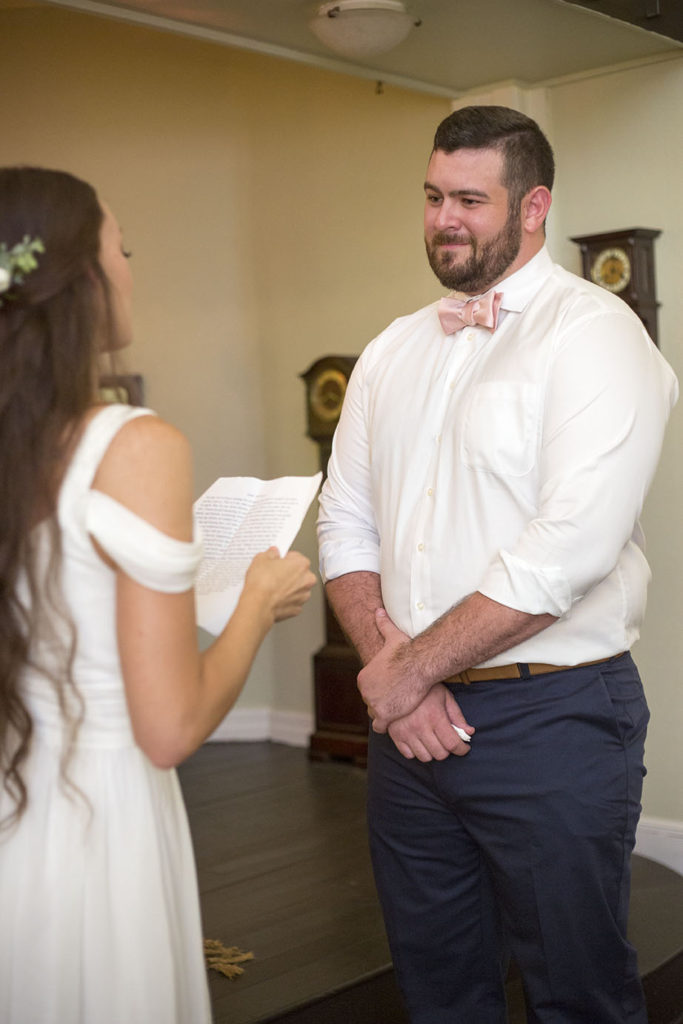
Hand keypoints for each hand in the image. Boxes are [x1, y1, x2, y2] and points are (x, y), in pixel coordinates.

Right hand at [245, 548, 315, 621]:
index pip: (295, 556)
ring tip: (272, 587)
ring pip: (297, 588)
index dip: (284, 558)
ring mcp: (303, 596)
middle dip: (288, 573)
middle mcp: (307, 580)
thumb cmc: (262, 583)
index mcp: (302, 564)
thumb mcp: (261, 559)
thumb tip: (273, 553)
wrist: (258, 604)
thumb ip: (270, 553)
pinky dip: (285, 600)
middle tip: (273, 574)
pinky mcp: (296, 609)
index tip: (277, 561)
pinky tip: (274, 598)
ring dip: (288, 587)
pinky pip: (292, 601)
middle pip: (299, 573)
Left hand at [357, 609, 427, 730]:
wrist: (416, 664)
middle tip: (396, 701)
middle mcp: (365, 692)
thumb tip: (378, 611)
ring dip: (385, 714)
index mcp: (364, 677)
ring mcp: (373, 704)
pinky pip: (380, 726)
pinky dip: (387, 725)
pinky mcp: (384, 716)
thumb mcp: (391, 636)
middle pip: (372, 702)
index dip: (380, 690)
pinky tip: (397, 719)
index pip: (368, 689)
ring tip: (398, 710)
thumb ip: (382, 624)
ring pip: (376, 715)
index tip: (391, 690)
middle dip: (382, 703)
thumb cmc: (406, 651)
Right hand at [387, 684, 473, 761]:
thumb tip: (469, 732)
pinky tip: (419, 741)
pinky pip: (409, 755)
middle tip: (447, 741)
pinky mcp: (395, 735)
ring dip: (432, 752)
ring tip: (433, 741)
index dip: (462, 749)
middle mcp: (420, 726)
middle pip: (440, 754)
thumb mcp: (444, 696)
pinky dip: (416, 752)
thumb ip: (457, 716)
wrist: (398, 680)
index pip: (452, 744)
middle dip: (448, 750)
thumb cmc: (425, 688)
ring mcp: (406, 732)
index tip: (464, 748)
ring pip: (425, 757)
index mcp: (435, 716)